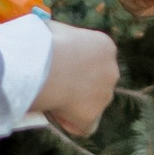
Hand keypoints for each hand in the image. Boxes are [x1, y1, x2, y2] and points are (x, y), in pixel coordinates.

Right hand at [39, 23, 119, 137]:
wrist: (42, 66)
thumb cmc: (44, 42)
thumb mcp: (54, 29)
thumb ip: (61, 36)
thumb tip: (51, 39)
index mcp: (105, 46)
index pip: (97, 58)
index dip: (77, 64)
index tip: (59, 65)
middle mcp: (112, 71)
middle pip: (98, 82)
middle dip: (81, 85)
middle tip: (56, 84)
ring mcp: (104, 95)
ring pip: (92, 104)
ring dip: (75, 104)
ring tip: (51, 99)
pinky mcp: (93, 116)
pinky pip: (83, 126)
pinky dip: (71, 124)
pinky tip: (55, 116)